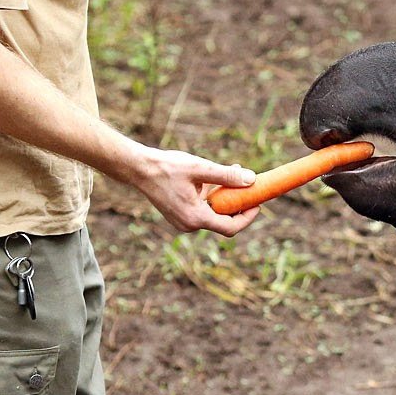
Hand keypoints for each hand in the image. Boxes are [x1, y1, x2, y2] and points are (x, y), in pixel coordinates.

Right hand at [135, 147, 259, 235]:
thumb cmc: (167, 167)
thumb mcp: (200, 168)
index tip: (257, 202)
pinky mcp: (180, 215)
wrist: (138, 168)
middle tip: (248, 186)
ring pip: (214, 213)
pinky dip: (213, 197)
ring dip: (225, 197)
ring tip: (232, 171)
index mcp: (195, 217)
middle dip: (238, 203)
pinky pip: (203, 210)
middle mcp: (190, 225)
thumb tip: (251, 179)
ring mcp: (184, 222)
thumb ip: (226, 176)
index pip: (230, 227)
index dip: (247, 217)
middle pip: (224, 221)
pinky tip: (215, 178)